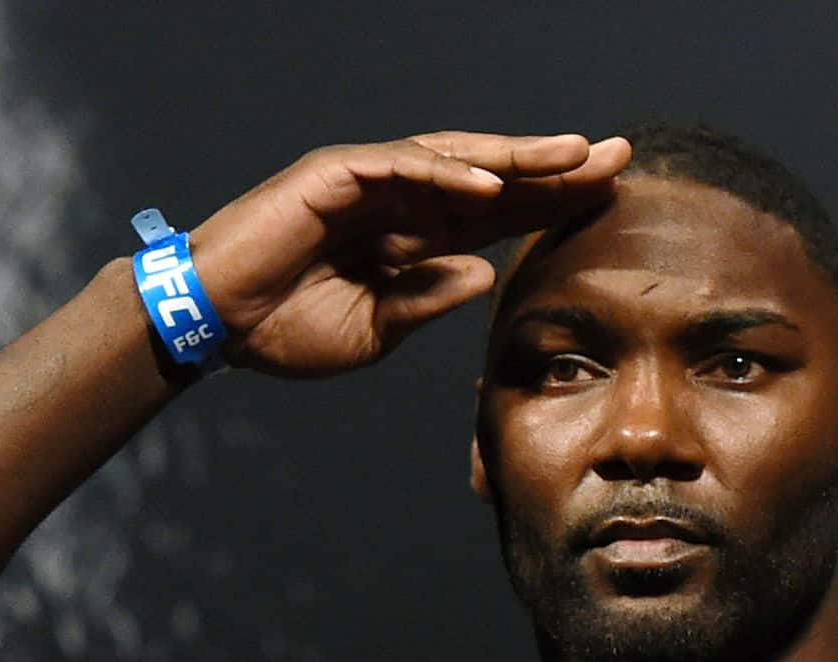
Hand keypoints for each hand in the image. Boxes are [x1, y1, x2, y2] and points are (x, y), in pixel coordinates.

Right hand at [189, 132, 630, 376]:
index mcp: (414, 238)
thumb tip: (484, 273)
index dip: (550, 207)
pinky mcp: (335, 175)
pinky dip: (446, 172)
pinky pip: (401, 169)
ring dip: (516, 157)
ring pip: (457, 159)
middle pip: (492, 177)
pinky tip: (493, 182)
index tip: (607, 203)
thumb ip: (429, 299)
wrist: (218, 327)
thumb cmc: (288, 329)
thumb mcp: (377, 329)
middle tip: (619, 159)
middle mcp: (401, 201)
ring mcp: (370, 182)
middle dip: (555, 169)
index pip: (497, 216)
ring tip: (575, 155)